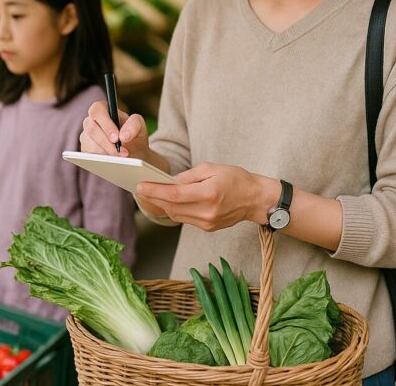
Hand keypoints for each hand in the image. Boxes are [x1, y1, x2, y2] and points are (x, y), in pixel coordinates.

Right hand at [80, 100, 150, 158]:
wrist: (134, 152)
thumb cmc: (134, 135)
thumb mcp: (140, 126)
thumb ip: (134, 125)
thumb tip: (123, 136)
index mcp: (103, 109)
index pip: (97, 110)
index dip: (105, 124)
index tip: (116, 138)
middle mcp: (91, 120)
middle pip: (92, 128)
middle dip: (107, 143)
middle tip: (122, 152)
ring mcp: (86, 135)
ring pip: (89, 144)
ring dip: (106, 152)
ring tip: (121, 158)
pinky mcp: (85, 149)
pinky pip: (88, 155)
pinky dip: (101, 160)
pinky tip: (112, 162)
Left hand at [135, 163, 277, 231]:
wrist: (255, 199)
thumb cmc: (236, 179)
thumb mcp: (212, 168)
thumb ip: (189, 176)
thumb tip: (169, 181)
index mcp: (209, 193)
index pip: (175, 194)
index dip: (155, 191)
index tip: (140, 185)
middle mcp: (207, 211)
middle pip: (172, 207)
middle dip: (154, 198)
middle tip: (140, 188)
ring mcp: (208, 222)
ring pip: (176, 215)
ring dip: (162, 205)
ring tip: (152, 194)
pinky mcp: (208, 228)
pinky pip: (185, 219)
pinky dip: (175, 210)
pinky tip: (170, 201)